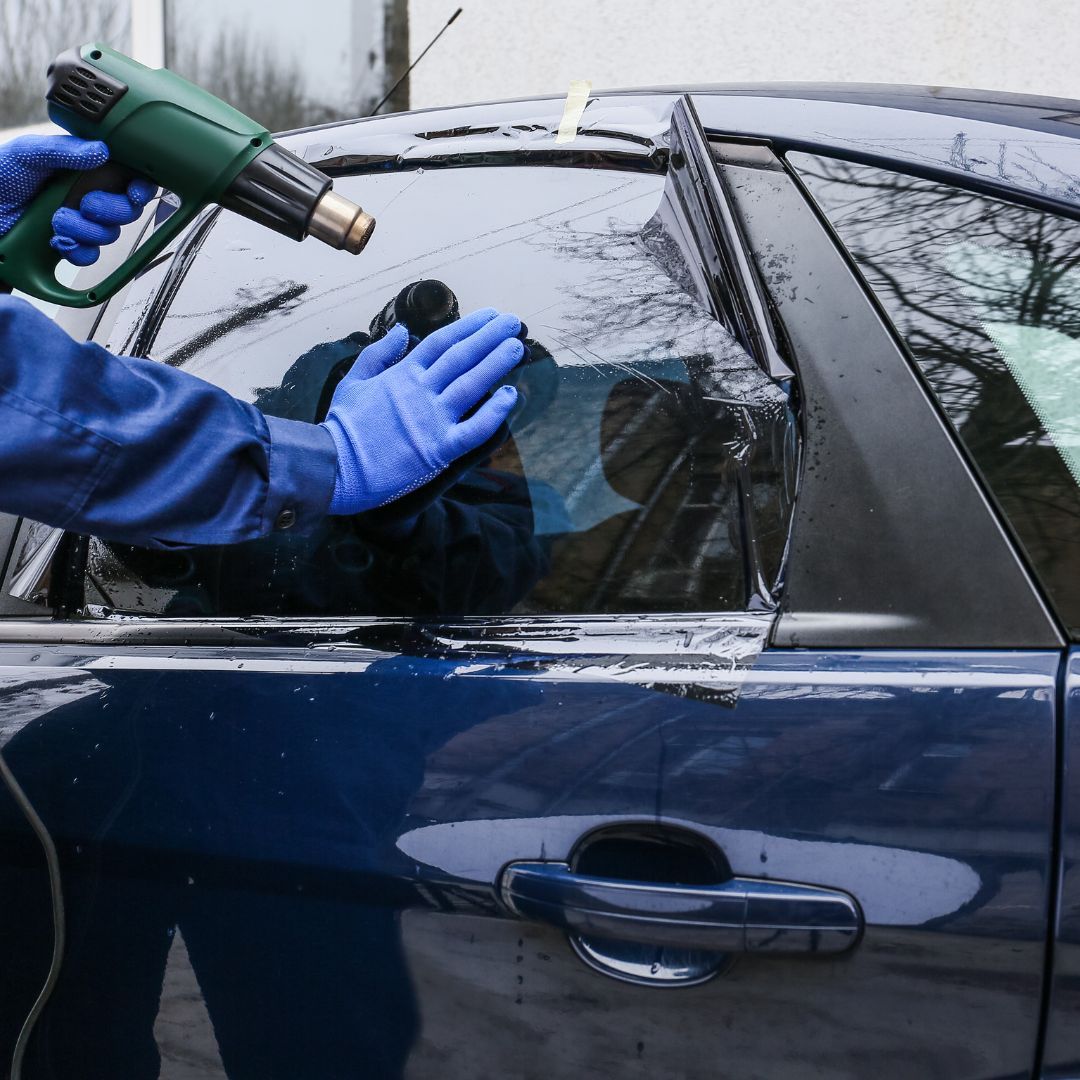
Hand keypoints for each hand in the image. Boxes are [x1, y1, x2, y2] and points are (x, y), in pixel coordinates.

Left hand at [0, 134, 155, 264]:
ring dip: (85, 230)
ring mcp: (81, 222)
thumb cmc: (0, 176)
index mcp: (85, 169)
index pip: (127, 178)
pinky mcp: (71, 245)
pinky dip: (77, 250)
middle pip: (126, 210)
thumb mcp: (29, 152)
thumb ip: (65, 150)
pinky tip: (59, 240)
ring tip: (58, 221)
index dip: (139, 188)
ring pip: (109, 235)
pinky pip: (90, 256)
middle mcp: (87, 196)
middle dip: (110, 211)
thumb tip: (101, 150)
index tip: (135, 193)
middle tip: (87, 205)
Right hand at [321, 308, 522, 513]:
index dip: (469, 326)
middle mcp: (420, 392)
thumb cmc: (343, 426)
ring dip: (497, 364)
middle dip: (491, 337)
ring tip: (517, 347)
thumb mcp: (354, 380)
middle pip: (462, 357)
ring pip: (472, 385)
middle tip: (513, 323)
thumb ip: (380, 353)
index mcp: (402, 374)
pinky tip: (511, 396)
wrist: (335, 466)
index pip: (442, 342)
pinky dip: (495, 413)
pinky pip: (474, 429)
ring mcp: (431, 420)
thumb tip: (403, 331)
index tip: (489, 316)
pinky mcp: (439, 449)